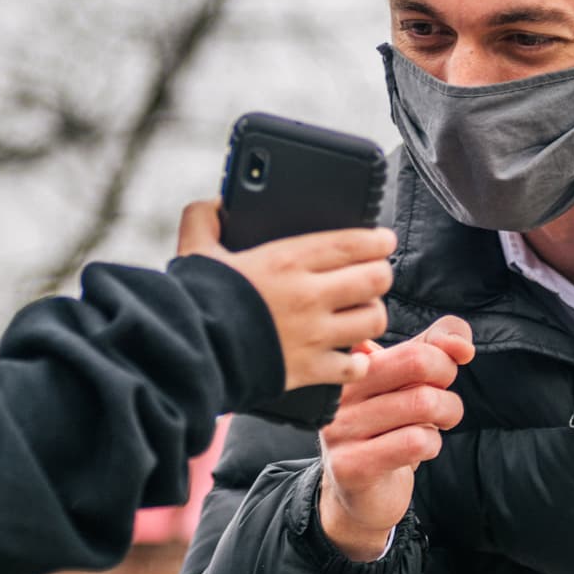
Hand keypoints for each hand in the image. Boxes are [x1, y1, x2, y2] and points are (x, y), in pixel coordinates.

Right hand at [177, 199, 394, 390]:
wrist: (190, 353)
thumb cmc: (195, 301)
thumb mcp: (195, 250)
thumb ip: (204, 219)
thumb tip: (217, 204)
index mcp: (287, 260)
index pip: (354, 243)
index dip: (378, 240)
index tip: (383, 240)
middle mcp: (309, 295)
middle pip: (376, 279)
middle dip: (380, 274)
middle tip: (374, 274)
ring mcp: (314, 335)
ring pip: (374, 320)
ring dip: (372, 314)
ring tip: (362, 312)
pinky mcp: (310, 369)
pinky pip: (354, 366)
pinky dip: (357, 361)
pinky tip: (348, 355)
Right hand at [316, 316, 473, 559]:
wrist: (360, 490)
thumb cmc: (388, 425)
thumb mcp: (410, 376)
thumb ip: (437, 345)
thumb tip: (462, 346)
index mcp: (351, 362)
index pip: (415, 343)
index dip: (443, 358)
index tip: (439, 376)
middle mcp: (339, 390)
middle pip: (417, 362)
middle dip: (446, 382)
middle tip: (443, 401)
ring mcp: (340, 427)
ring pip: (422, 403)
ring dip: (444, 416)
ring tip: (432, 425)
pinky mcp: (350, 464)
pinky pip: (414, 442)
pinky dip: (430, 444)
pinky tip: (417, 450)